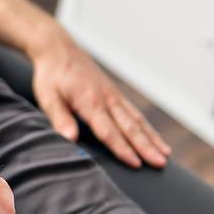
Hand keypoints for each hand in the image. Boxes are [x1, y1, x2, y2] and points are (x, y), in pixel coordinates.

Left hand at [30, 31, 170, 168]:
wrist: (58, 49)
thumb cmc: (51, 75)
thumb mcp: (48, 98)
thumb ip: (60, 119)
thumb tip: (69, 139)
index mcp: (90, 101)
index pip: (109, 131)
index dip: (122, 149)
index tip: (136, 164)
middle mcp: (107, 98)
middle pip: (130, 127)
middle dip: (146, 147)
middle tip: (161, 164)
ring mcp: (113, 95)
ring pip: (137, 120)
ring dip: (152, 138)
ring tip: (165, 155)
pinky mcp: (114, 93)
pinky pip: (134, 112)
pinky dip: (146, 127)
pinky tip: (153, 137)